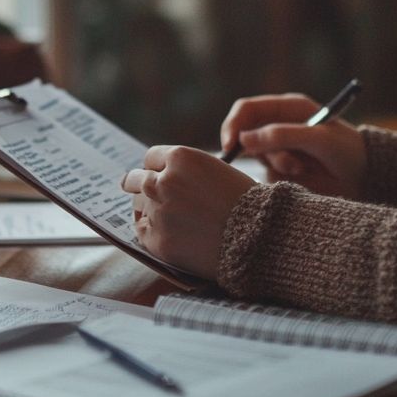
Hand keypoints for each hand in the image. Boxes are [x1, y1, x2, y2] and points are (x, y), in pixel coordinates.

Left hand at [120, 145, 254, 278]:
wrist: (260, 238)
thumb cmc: (246, 204)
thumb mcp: (217, 171)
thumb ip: (187, 171)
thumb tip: (162, 175)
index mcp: (180, 157)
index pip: (151, 158)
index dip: (157, 168)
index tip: (157, 176)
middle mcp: (163, 181)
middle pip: (136, 179)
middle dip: (140, 185)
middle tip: (145, 193)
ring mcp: (158, 211)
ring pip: (139, 205)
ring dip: (149, 209)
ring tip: (172, 219)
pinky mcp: (156, 239)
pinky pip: (142, 231)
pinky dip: (152, 233)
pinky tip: (172, 234)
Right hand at [221, 93, 366, 199]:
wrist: (368, 179)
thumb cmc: (348, 150)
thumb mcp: (318, 139)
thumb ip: (281, 135)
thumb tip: (244, 139)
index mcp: (287, 108)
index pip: (246, 109)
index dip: (234, 124)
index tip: (231, 146)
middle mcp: (279, 125)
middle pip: (244, 132)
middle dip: (253, 148)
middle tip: (254, 160)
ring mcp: (280, 148)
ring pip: (256, 156)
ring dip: (275, 163)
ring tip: (300, 168)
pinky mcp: (282, 169)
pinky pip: (267, 174)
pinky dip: (280, 176)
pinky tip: (303, 175)